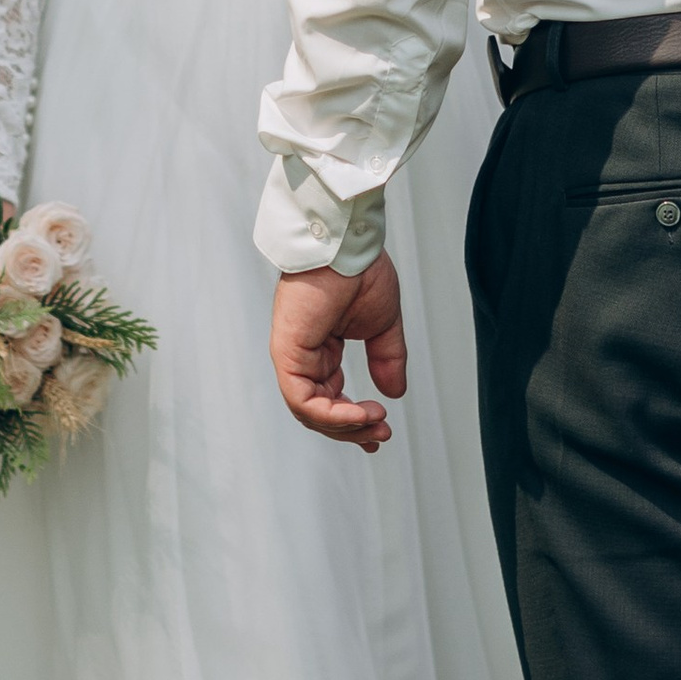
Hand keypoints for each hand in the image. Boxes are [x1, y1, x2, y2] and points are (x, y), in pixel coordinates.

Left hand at [269, 252, 407, 450]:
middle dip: (352, 429)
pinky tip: (359, 414)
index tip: (380, 431)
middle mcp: (305, 354)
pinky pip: (302, 400)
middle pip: (320, 411)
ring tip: (376, 422)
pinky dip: (331, 415)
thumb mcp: (382, 324)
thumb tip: (394, 393)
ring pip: (310, 412)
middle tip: (380, 436)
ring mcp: (293, 354)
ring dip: (345, 425)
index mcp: (322, 348)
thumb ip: (386, 359)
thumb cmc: (360, 269)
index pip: (331, 398)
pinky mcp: (286, 352)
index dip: (355, 421)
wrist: (348, 243)